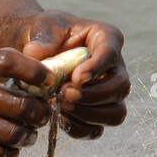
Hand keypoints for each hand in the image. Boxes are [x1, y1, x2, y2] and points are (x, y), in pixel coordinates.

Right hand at [0, 49, 54, 156]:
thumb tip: (35, 77)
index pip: (11, 62)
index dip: (37, 72)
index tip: (48, 81)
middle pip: (21, 106)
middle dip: (39, 115)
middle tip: (40, 117)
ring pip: (13, 134)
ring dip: (27, 138)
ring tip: (26, 136)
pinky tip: (8, 152)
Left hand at [11, 11, 129, 138]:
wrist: (36, 53)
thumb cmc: (44, 35)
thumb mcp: (41, 27)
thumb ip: (42, 38)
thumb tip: (39, 54)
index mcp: (106, 38)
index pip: (111, 53)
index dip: (97, 68)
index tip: (76, 77)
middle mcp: (114, 67)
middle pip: (120, 87)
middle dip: (92, 95)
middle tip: (64, 94)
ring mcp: (108, 92)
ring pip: (115, 113)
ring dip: (88, 114)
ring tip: (61, 106)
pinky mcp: (96, 112)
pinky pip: (97, 129)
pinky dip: (78, 128)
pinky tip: (59, 117)